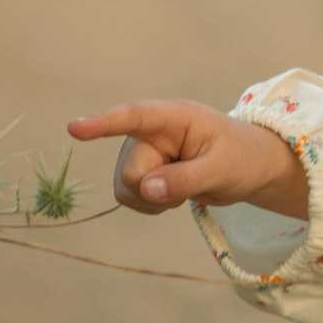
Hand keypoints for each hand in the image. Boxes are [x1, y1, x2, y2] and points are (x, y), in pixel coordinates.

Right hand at [67, 99, 306, 218]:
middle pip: (132, 171)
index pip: (134, 117)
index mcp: (174, 117)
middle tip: (193, 179)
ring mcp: (141, 152)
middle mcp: (150, 131)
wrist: (247, 167)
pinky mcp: (138, 172)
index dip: (103, 123)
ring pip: (126, 188)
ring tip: (185, 184)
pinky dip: (152, 205)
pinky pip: (129, 198)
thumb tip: (146, 189)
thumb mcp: (222, 169)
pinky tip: (173, 193)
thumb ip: (186, 178)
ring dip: (155, 198)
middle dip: (158, 188)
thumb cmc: (240, 158)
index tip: (75, 128)